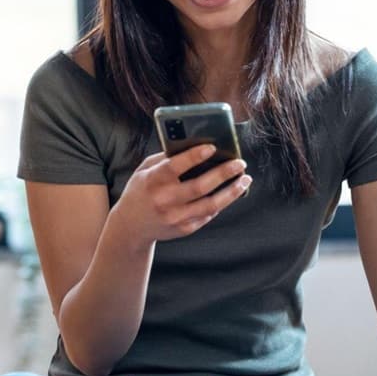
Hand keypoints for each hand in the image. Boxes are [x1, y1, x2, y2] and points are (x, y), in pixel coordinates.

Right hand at [112, 145, 251, 245]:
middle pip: (200, 187)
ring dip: (232, 192)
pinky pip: (209, 214)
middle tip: (240, 163)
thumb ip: (166, 159)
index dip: (194, 156)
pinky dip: (222, 202)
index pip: (175, 167)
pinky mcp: (184, 229)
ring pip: (211, 205)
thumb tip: (197, 145)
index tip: (213, 147)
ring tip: (245, 179)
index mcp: (152, 181)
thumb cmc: (142, 190)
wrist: (131, 226)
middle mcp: (164, 201)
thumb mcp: (145, 170)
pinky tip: (231, 192)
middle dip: (223, 173)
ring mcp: (175, 218)